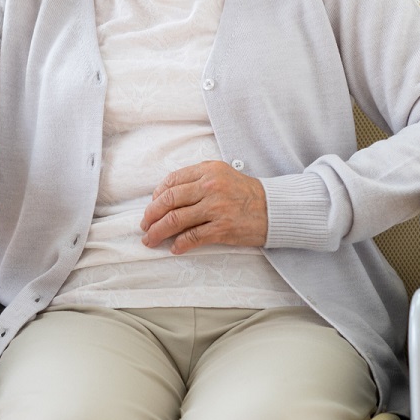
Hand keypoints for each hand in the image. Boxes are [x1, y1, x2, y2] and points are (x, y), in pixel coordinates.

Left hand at [139, 160, 267, 254]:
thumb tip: (165, 195)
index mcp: (208, 171)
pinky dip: (179, 244)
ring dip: (158, 231)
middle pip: (169, 201)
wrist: (275, 209)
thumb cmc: (246, 193)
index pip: (172, 181)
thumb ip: (196, 180)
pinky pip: (193, 237)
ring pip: (176, 220)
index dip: (156, 195)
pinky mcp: (222, 228)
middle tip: (144, 225)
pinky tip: (174, 248)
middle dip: (151, 215)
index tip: (151, 206)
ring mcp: (216, 208)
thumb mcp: (221, 175)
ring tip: (150, 239)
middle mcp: (210, 187)